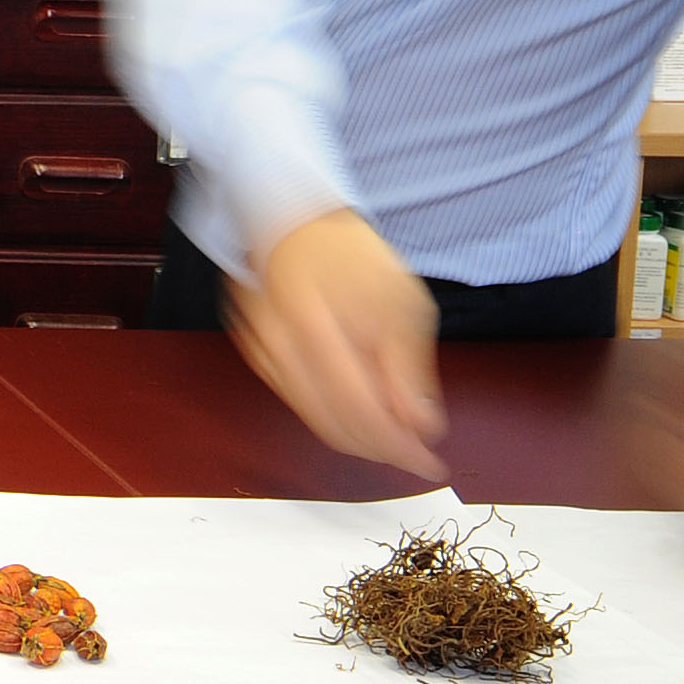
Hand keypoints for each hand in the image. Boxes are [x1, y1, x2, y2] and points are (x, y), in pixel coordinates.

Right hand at [230, 206, 444, 478]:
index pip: (360, 409)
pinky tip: (355, 411)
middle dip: (379, 448)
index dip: (398, 446)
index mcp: (319, 325)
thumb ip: (409, 368)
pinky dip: (328, 416)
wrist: (294, 220)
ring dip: (356, 437)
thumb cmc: (351, 254)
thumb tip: (422, 426)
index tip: (428, 463)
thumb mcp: (402, 302)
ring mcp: (263, 349)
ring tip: (392, 436)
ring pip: (311, 418)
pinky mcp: (255, 352)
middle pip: (332, 423)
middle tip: (414, 453)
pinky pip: (294, 401)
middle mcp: (282, 342)